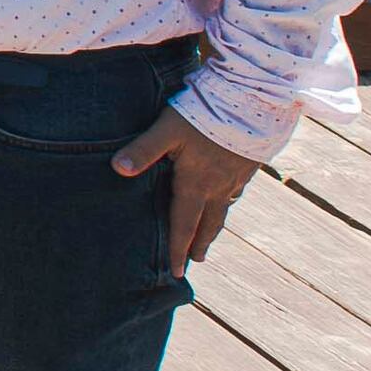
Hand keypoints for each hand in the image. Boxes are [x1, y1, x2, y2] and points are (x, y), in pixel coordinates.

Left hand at [115, 110, 266, 274]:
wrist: (253, 99)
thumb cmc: (204, 114)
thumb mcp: (167, 130)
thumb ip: (143, 150)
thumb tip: (118, 169)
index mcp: (196, 184)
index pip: (183, 224)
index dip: (178, 249)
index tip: (176, 272)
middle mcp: (219, 186)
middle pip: (208, 222)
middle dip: (199, 243)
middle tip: (195, 261)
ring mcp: (237, 176)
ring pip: (224, 207)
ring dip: (215, 225)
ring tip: (210, 236)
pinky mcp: (249, 163)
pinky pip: (237, 190)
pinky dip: (228, 201)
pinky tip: (227, 196)